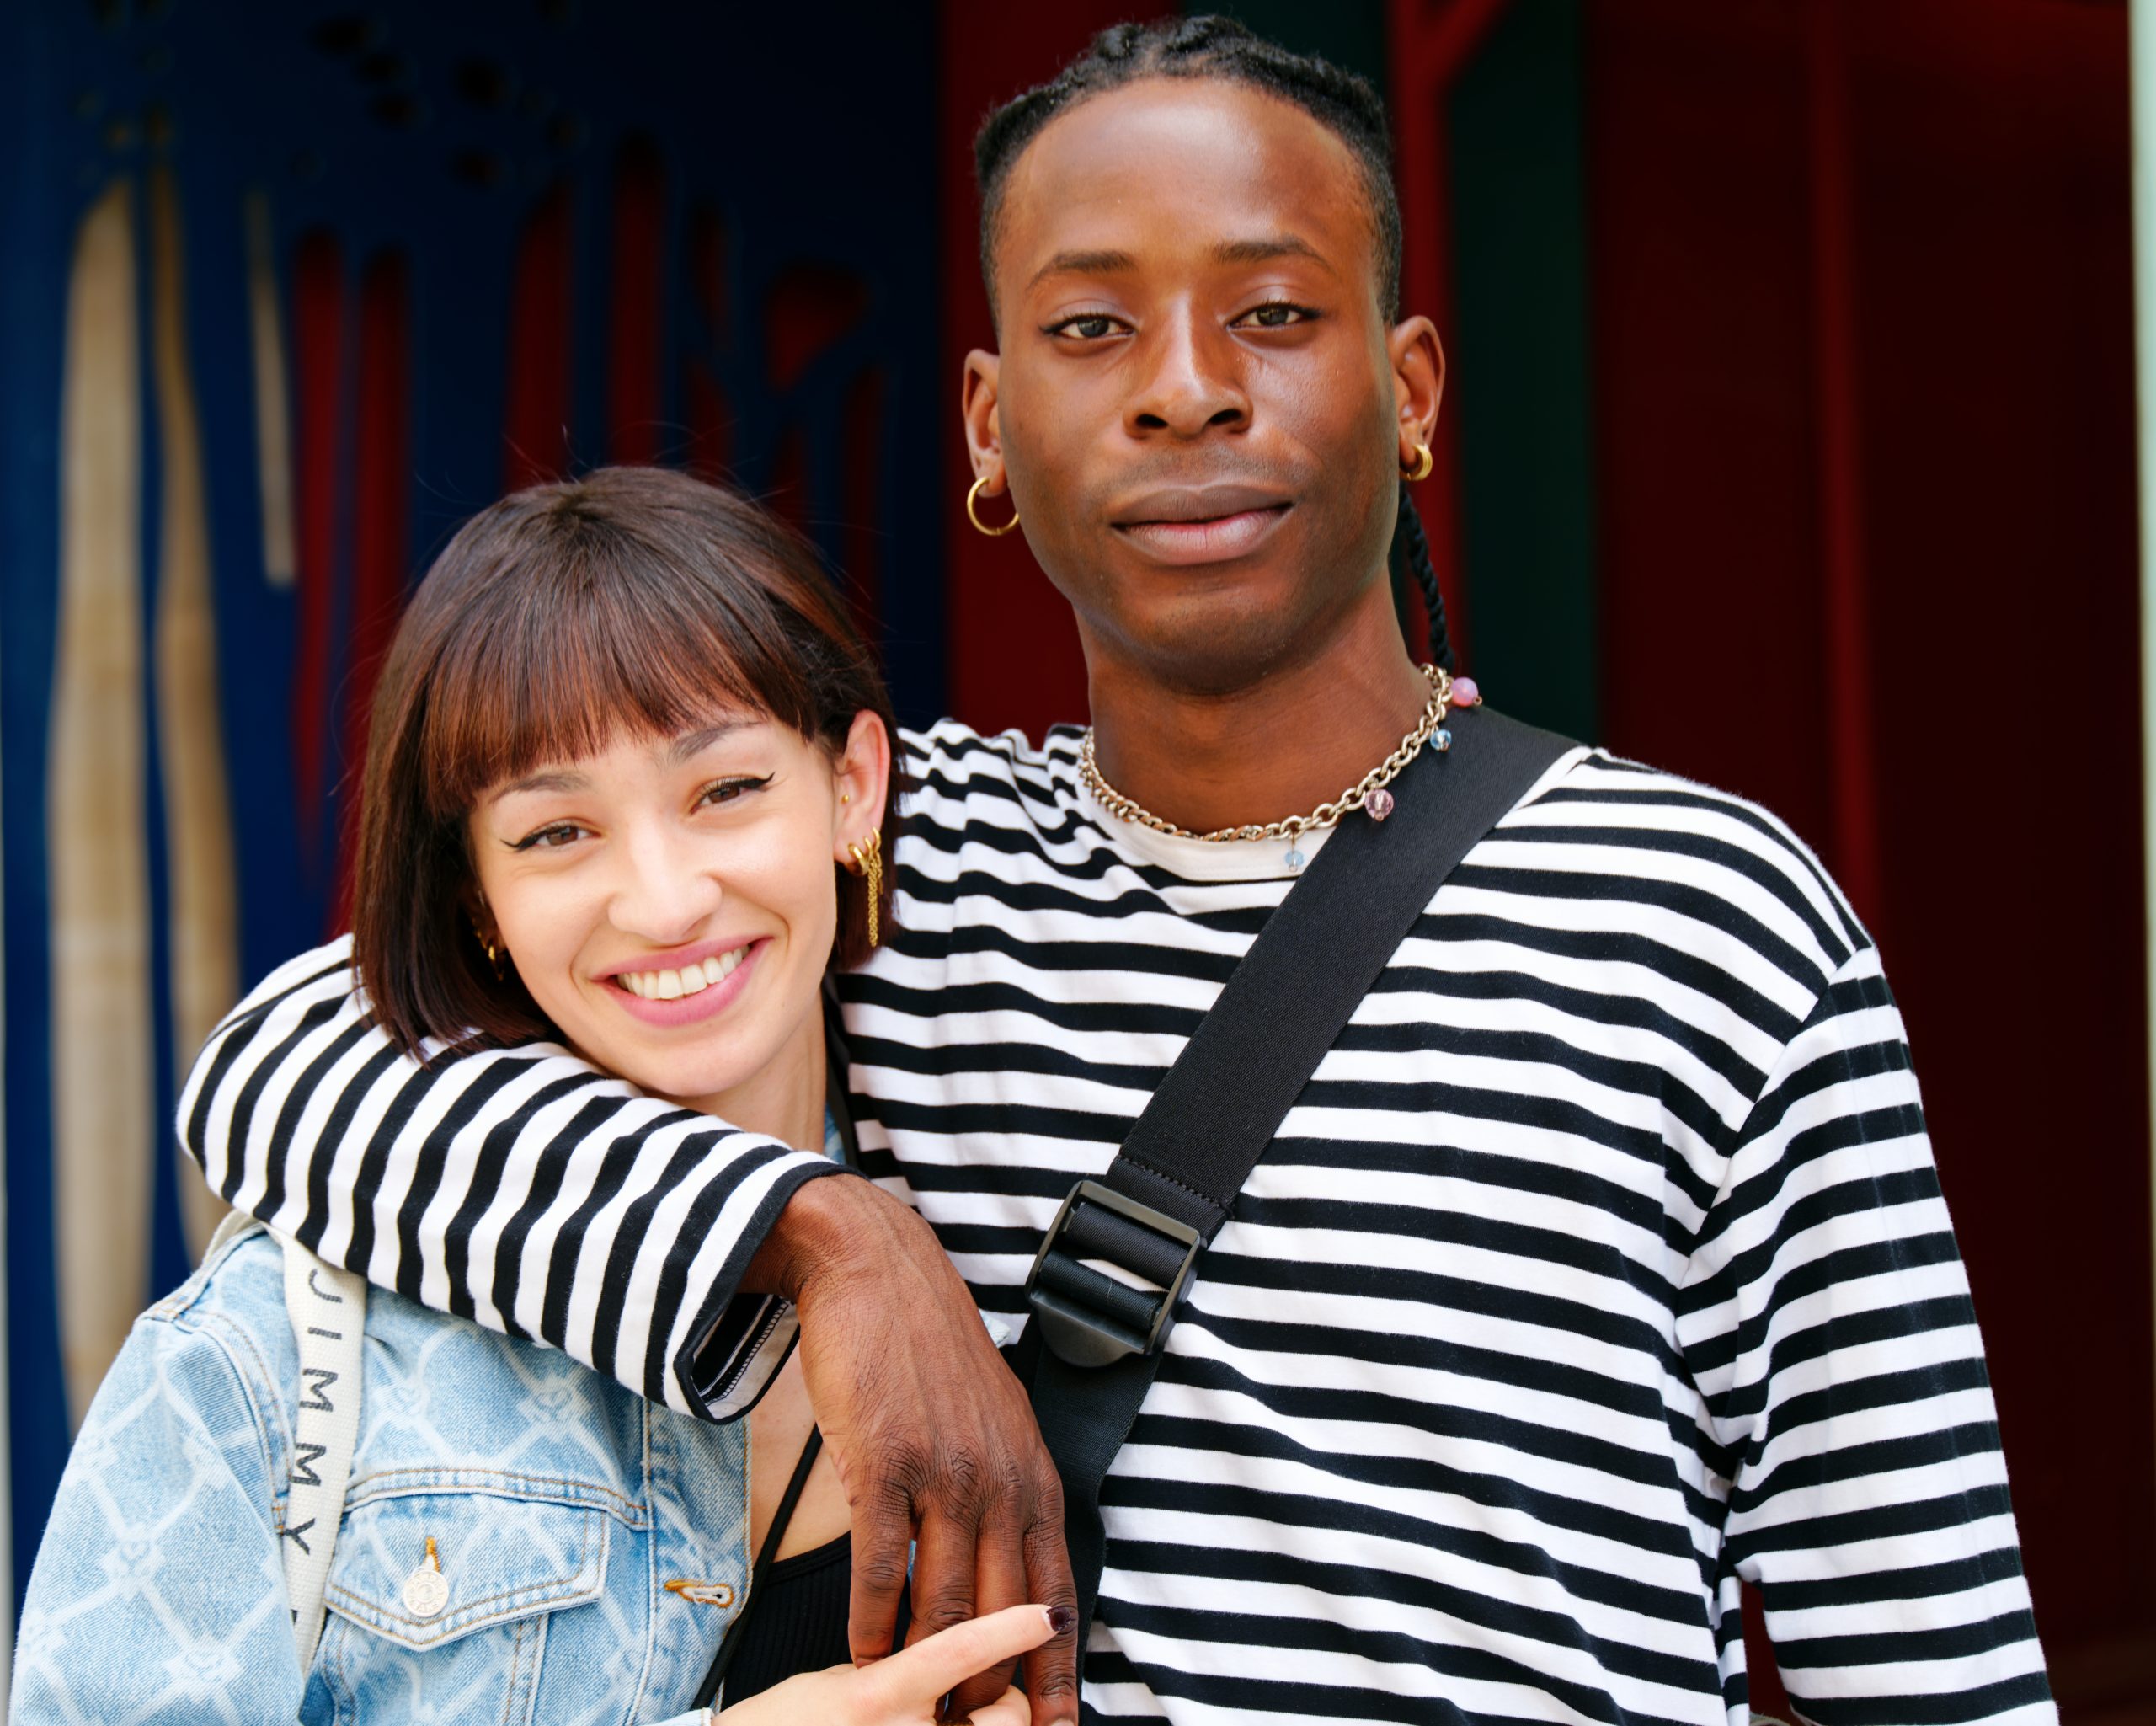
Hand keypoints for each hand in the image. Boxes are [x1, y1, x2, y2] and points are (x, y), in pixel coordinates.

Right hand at [745, 1177, 1078, 1724]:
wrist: (876, 1272)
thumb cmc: (930, 1352)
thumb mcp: (996, 1421)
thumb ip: (1008, 1492)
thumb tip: (1013, 1565)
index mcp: (1034, 1476)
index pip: (1057, 1596)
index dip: (1057, 1672)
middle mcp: (1000, 1481)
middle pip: (1003, 1616)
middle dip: (991, 1693)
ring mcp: (944, 1474)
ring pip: (942, 1603)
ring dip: (926, 1672)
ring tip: (911, 1715)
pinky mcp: (883, 1463)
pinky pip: (879, 1565)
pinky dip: (871, 1622)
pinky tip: (863, 1653)